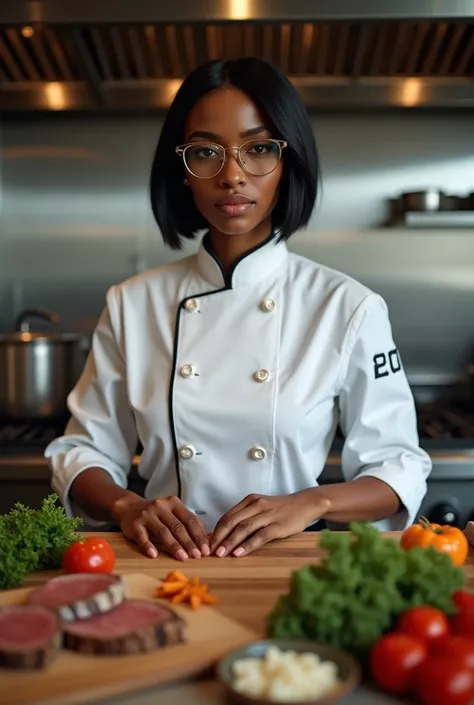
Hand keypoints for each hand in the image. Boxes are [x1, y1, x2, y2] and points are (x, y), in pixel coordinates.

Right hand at [112, 494, 209, 560]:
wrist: (129, 507)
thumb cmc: (157, 514)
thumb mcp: (173, 513)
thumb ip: (189, 523)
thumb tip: (208, 538)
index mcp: (174, 503)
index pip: (190, 520)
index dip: (199, 535)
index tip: (206, 549)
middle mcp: (161, 506)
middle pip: (178, 526)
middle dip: (189, 542)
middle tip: (196, 556)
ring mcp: (147, 514)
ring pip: (163, 531)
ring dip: (173, 546)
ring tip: (182, 558)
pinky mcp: (134, 524)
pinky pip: (142, 536)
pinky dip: (148, 546)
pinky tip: (154, 555)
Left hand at [209, 490, 329, 557]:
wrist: (305, 504)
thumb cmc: (281, 509)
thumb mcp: (261, 508)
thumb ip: (244, 518)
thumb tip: (223, 535)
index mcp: (249, 501)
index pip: (227, 516)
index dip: (215, 531)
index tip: (206, 544)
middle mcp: (256, 506)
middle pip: (231, 521)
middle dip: (218, 537)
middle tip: (208, 551)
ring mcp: (267, 515)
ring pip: (243, 528)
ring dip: (229, 542)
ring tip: (220, 554)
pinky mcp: (278, 525)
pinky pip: (260, 536)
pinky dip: (248, 545)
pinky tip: (239, 553)